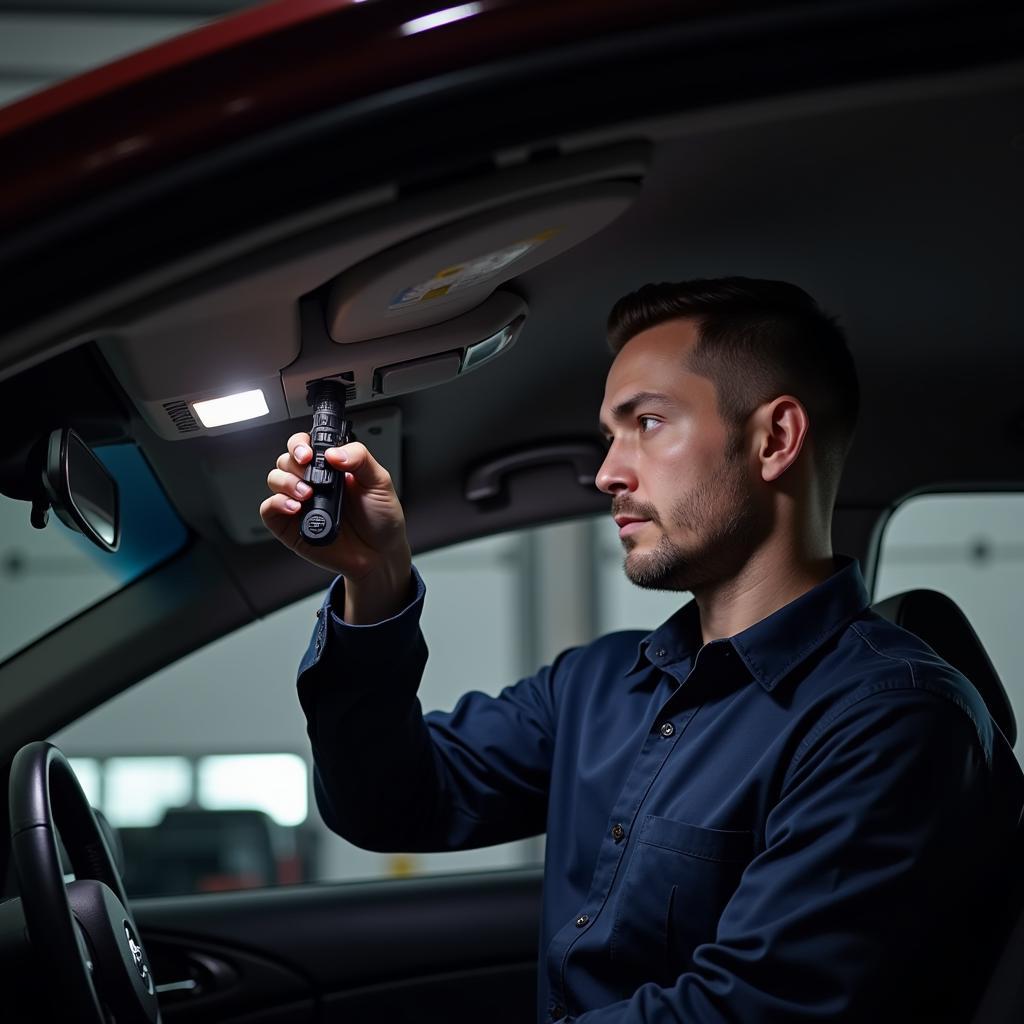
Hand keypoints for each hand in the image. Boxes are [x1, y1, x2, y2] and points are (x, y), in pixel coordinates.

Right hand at [261, 433, 412, 621]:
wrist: (379, 555)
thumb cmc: (381, 519)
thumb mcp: (380, 482)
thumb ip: (360, 459)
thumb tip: (334, 452)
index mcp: (331, 468)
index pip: (304, 445)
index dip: (300, 444)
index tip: (309, 453)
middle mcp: (312, 483)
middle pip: (286, 459)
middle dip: (294, 463)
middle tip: (310, 473)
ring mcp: (300, 504)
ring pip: (275, 480)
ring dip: (286, 482)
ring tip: (307, 494)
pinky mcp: (290, 526)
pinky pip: (268, 510)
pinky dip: (276, 504)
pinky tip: (295, 508)